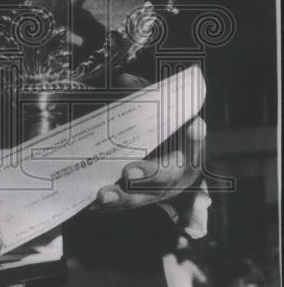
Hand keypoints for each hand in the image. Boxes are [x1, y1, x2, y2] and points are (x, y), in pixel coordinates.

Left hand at [90, 73, 210, 236]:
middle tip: (130, 172)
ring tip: (102, 194)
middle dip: (149, 174)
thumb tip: (125, 79)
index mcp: (188, 145)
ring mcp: (162, 190)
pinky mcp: (143, 200)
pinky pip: (126, 207)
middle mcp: (180, 170)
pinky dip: (109, 207)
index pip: (195, 137)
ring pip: (145, 197)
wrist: (165, 160)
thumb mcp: (155, 110)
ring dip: (123, 197)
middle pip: (168, 175)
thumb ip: (144, 94)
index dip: (195, 134)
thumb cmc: (160, 129)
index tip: (194, 126)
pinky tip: (90, 205)